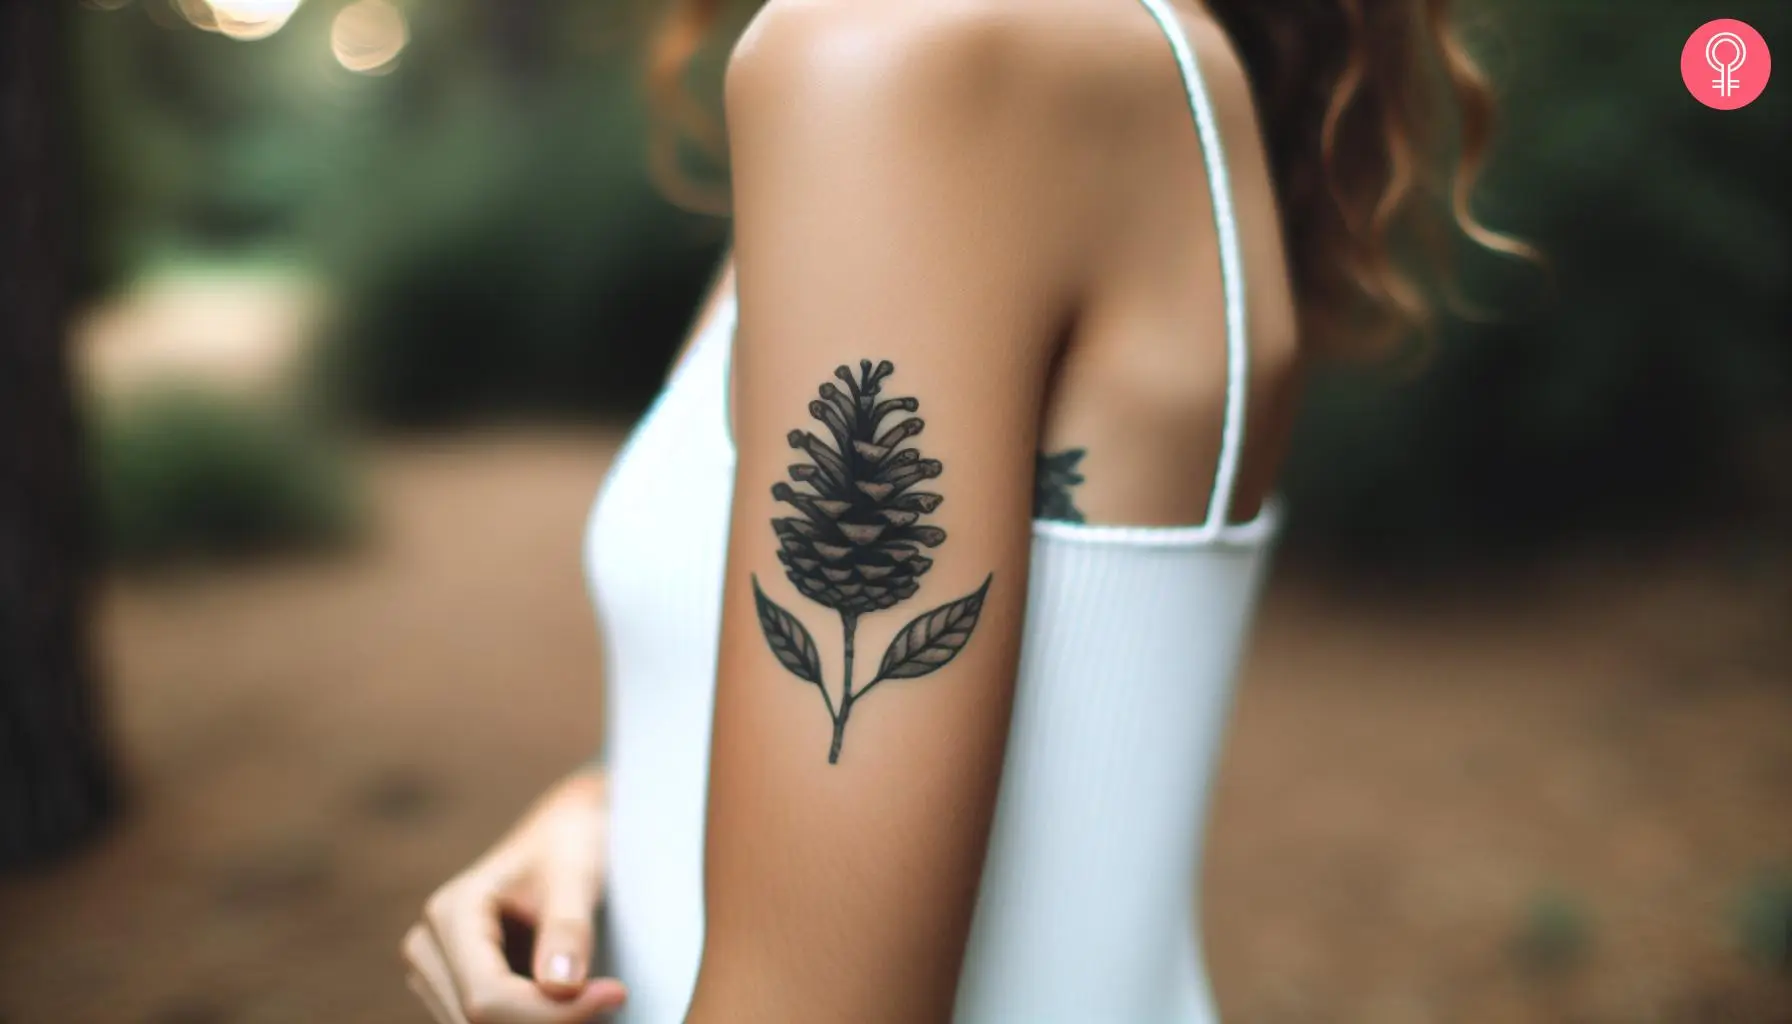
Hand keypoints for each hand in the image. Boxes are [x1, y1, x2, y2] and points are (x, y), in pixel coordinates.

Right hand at [402, 768, 627, 1022]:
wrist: (562, 836)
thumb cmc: (569, 845)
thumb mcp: (576, 875)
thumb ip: (567, 929)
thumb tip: (560, 986)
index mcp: (451, 912)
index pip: (487, 997)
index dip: (551, 1013)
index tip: (614, 993)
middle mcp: (429, 947)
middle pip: (481, 1021)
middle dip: (552, 1020)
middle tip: (611, 995)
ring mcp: (437, 973)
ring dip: (545, 1021)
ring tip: (596, 992)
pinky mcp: (455, 989)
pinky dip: (536, 1019)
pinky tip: (572, 999)